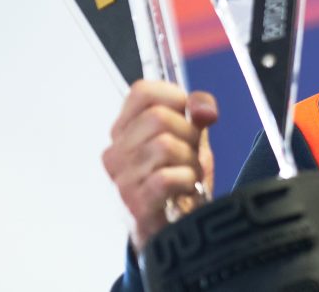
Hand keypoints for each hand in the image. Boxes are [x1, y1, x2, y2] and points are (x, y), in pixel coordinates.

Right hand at [101, 79, 218, 251]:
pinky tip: (184, 189)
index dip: (175, 97)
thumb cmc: (180, 179)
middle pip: (158, 118)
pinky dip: (186, 180)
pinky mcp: (135, 203)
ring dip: (190, 161)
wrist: (177, 227)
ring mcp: (122, 179)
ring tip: (187, 175)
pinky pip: (167, 176)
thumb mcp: (192, 137)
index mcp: (125, 130)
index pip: (142, 91)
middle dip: (189, 135)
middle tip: (190, 155)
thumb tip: (202, 108)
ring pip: (165, 145)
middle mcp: (116, 152)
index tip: (189, 116)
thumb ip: (198, 112)